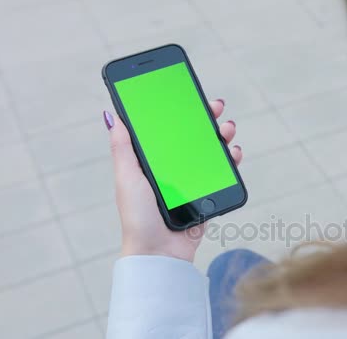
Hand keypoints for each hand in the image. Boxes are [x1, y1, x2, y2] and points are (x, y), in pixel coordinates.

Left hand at [103, 100, 241, 261]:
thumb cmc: (138, 217)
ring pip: (211, 152)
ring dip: (222, 137)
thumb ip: (123, 148)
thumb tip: (112, 115)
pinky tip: (234, 154)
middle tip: (216, 107)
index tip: (190, 95)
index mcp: (152, 162)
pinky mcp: (206, 195)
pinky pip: (222, 173)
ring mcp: (191, 181)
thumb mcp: (127, 178)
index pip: (168, 129)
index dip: (180, 111)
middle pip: (193, 136)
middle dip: (206, 119)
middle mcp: (172, 168)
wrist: (160, 251)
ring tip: (228, 131)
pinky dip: (231, 161)